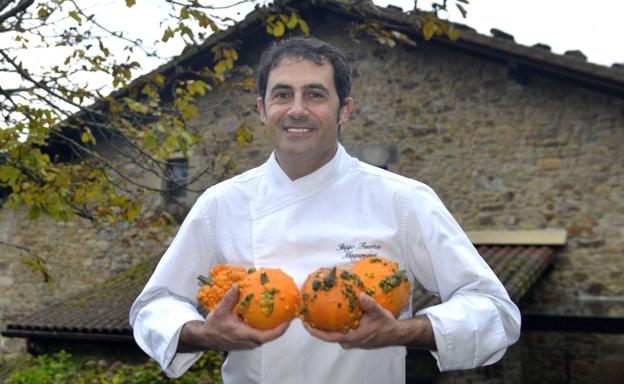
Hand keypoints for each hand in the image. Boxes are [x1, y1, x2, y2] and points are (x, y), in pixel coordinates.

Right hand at [178, 284, 289, 351]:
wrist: (206, 339)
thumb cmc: (214, 327)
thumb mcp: (221, 311)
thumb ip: (230, 298)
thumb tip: (238, 285)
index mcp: (246, 335)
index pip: (269, 335)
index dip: (281, 329)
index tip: (289, 320)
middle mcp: (251, 342)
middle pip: (271, 336)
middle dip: (282, 326)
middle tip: (290, 314)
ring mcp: (250, 343)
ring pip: (267, 336)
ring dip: (276, 327)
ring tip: (283, 314)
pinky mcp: (248, 341)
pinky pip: (262, 335)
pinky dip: (267, 327)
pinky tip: (269, 316)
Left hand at [304, 293, 435, 349]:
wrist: (395, 333)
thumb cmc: (386, 325)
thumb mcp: (379, 312)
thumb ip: (369, 304)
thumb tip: (360, 295)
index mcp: (351, 337)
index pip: (328, 336)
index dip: (314, 331)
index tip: (304, 323)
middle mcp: (349, 341)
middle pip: (327, 335)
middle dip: (316, 326)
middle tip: (307, 314)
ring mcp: (351, 340)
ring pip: (334, 333)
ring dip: (325, 325)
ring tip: (316, 312)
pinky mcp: (354, 338)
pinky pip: (340, 332)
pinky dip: (334, 324)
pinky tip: (332, 313)